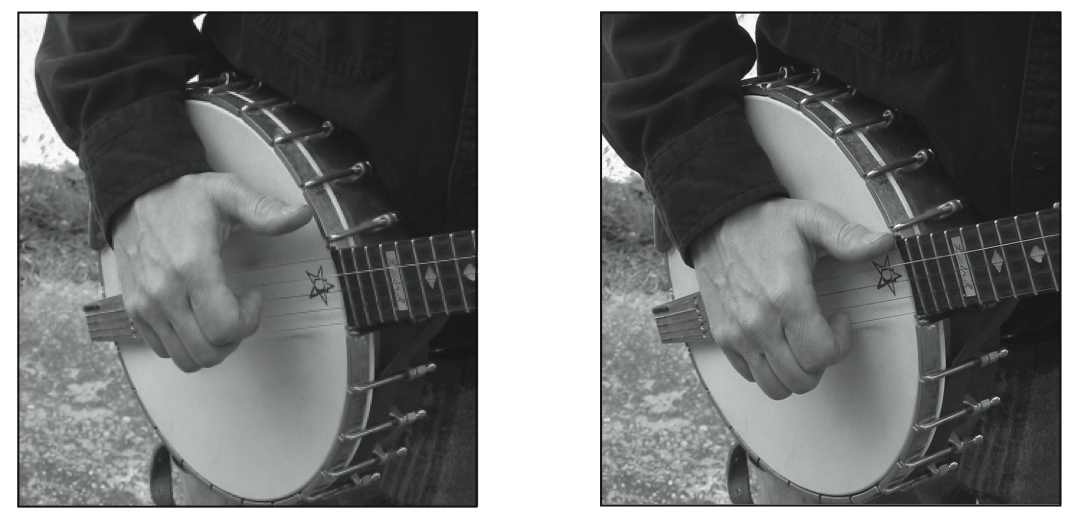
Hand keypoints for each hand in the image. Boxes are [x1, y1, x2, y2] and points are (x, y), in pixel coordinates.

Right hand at [112, 172, 312, 372]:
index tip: (253, 296)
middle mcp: (164, 292)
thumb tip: (299, 215)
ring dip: (211, 346)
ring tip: (219, 315)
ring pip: (186, 359)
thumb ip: (264, 209)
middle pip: (208, 352)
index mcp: (191, 266)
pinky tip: (197, 316)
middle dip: (234, 338)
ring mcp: (146, 305)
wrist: (135, 196)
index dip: (249, 320)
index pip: (225, 327)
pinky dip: (186, 344)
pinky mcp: (135, 311)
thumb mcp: (228, 193)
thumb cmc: (183, 197)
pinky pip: (164, 350)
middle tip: (239, 310)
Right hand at [691, 198, 893, 399]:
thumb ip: (846, 235)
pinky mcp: (722, 337)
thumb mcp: (810, 219)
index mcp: (786, 296)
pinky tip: (776, 341)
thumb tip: (882, 243)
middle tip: (821, 333)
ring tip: (799, 344)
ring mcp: (737, 334)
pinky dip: (768, 368)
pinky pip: (750, 376)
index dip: (841, 344)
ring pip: (775, 387)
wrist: (714, 223)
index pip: (822, 354)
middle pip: (801, 378)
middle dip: (821, 362)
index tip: (839, 319)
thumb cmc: (763, 224)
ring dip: (795, 373)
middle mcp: (759, 322)